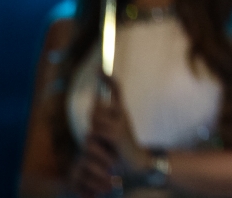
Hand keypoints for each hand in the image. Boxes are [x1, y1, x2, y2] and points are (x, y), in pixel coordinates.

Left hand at [69, 78, 149, 196]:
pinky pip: (96, 132)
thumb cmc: (122, 148)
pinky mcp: (117, 133)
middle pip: (96, 109)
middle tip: (101, 135)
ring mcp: (120, 122)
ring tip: (103, 144)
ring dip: (93, 133)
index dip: (107, 80)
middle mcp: (122, 114)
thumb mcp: (112, 132)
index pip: (116, 90)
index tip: (99, 69)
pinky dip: (95, 141)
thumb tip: (94, 109)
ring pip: (94, 120)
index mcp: (122, 112)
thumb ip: (102, 121)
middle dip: (93, 120)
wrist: (138, 162)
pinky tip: (104, 148)